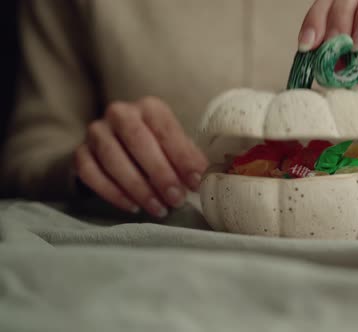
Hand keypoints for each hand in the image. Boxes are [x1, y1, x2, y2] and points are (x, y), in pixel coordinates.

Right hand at [75, 97, 208, 217]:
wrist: (119, 146)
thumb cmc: (157, 147)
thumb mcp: (176, 146)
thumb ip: (188, 157)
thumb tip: (203, 175)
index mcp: (150, 107)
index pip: (166, 130)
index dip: (182, 157)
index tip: (195, 182)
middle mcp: (120, 113)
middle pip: (137, 141)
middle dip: (159, 173)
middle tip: (176, 199)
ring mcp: (96, 132)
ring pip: (112, 158)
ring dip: (138, 188)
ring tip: (158, 208)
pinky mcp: (80, 152)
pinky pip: (91, 174)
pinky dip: (112, 193)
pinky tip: (133, 206)